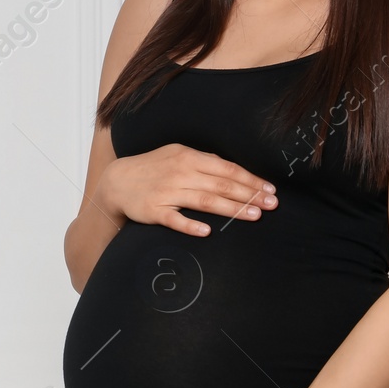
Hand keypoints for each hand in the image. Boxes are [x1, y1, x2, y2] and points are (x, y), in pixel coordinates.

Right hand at [100, 144, 276, 236]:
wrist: (117, 181)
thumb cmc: (153, 168)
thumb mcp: (177, 155)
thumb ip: (204, 162)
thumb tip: (233, 171)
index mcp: (188, 157)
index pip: (227, 168)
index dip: (250, 179)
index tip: (270, 190)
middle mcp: (179, 172)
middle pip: (220, 184)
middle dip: (249, 195)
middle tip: (271, 205)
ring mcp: (166, 192)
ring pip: (204, 200)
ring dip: (231, 208)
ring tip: (254, 216)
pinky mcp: (153, 210)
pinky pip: (174, 219)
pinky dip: (190, 225)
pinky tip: (207, 231)